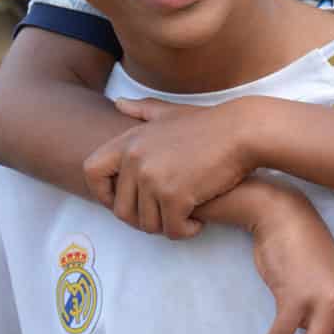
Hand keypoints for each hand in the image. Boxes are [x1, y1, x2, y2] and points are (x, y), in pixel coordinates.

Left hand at [82, 97, 262, 239]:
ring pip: (147, 224)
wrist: (242, 132)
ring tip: (185, 216)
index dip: (102, 192)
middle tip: (164, 216)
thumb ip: (141, 111)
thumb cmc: (210, 123)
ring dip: (166, 226)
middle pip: (120, 209)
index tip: (122, 201)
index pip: (91, 171)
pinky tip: (197, 221)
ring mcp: (154, 178)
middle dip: (141, 220)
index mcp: (130, 141)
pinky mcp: (175, 195)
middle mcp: (136, 159)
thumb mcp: (170, 113)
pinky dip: (185, 231)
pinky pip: (172, 230)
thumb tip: (118, 102)